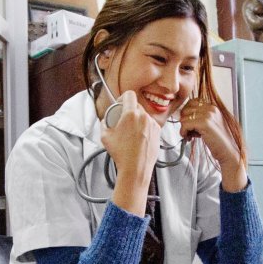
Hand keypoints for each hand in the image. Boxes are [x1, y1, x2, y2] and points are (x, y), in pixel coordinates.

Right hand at [102, 92, 160, 214]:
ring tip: (130, 134)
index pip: (129, 94)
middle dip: (129, 111)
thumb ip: (104, 124)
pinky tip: (138, 139)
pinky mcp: (158, 132)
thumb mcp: (105, 137)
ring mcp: (153, 124)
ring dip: (137, 120)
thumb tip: (105, 120)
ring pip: (143, 116)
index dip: (122, 97)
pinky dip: (144, 128)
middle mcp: (144, 117)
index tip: (120, 104)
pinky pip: (150, 125)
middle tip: (122, 122)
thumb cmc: (121, 154)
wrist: (135, 168)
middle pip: (136, 106)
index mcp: (131, 114)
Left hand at [179, 98, 246, 190]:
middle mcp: (211, 108)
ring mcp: (208, 115)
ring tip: (190, 136)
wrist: (229, 152)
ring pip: (184, 117)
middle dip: (184, 121)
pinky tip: (189, 138)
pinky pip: (185, 124)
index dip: (187, 114)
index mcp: (213, 107)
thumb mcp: (210, 124)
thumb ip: (200, 117)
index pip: (192, 102)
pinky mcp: (205, 123)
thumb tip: (183, 115)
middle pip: (186, 109)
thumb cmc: (219, 141)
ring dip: (184, 128)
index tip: (189, 124)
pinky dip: (184, 132)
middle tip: (189, 131)